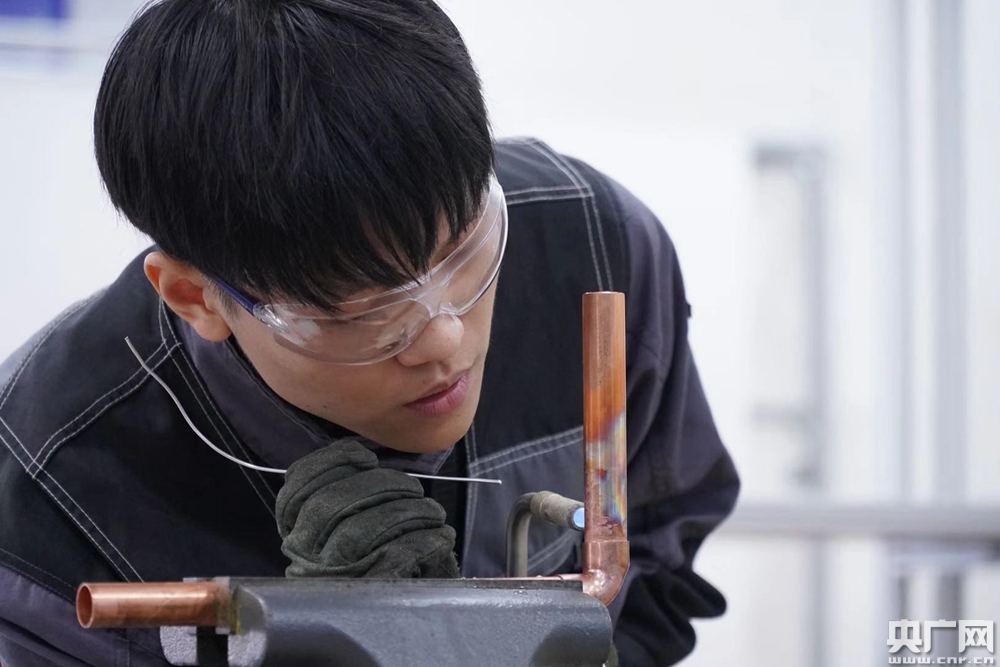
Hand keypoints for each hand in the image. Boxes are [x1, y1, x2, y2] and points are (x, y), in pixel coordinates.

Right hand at [275, 438, 459, 578]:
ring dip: (407, 512)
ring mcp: (332, 580)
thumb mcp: (352, 524)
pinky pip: (393, 558)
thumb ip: (346, 491)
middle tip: (414, 489)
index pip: (295, 494)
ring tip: (432, 512)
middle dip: (379, 485)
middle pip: (329, 506)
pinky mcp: (366, 596)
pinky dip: (424, 541)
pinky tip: (440, 536)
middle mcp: (305, 560)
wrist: (398, 613)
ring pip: (359, 532)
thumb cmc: (379, 557)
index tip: (365, 456)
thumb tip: (365, 456)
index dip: (328, 465)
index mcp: (298, 536)